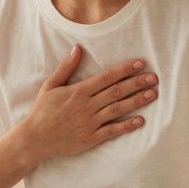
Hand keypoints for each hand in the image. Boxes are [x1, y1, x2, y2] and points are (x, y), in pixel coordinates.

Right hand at [20, 45, 159, 161]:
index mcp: (79, 91)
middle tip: (154, 77)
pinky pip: (112, 131)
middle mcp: (87, 105)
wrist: (35, 139)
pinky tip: (140, 120)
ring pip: (118, 109)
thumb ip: (66, 68)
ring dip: (136, 101)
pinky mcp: (91, 138)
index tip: (140, 63)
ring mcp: (90, 122)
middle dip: (137, 83)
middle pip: (117, 91)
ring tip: (152, 94)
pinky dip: (126, 126)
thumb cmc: (42, 111)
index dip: (125, 70)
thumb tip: (77, 48)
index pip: (107, 77)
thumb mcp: (51, 86)